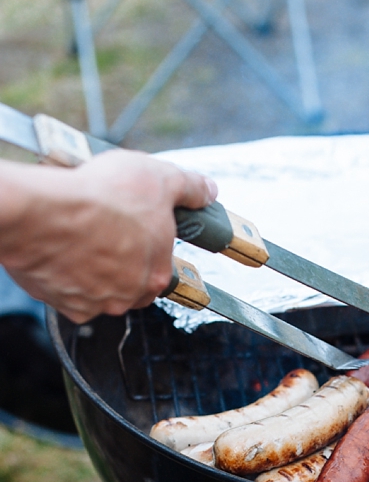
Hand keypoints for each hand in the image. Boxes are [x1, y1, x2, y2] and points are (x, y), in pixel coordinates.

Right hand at [0, 150, 217, 322]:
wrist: (47, 213)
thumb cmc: (102, 197)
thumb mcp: (158, 177)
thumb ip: (188, 188)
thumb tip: (208, 191)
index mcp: (158, 272)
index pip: (162, 266)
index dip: (148, 245)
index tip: (135, 230)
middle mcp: (131, 295)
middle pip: (132, 282)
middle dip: (123, 261)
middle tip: (107, 231)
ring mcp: (98, 303)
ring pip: (101, 290)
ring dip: (95, 270)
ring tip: (81, 236)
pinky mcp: (66, 304)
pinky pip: (70, 295)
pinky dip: (66, 277)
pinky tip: (61, 252)